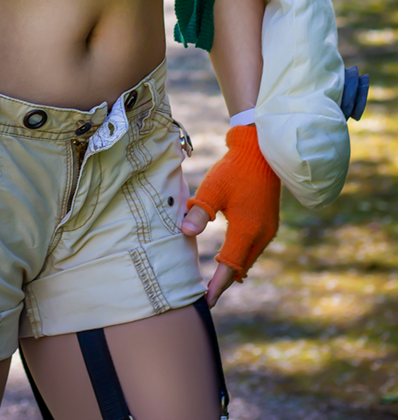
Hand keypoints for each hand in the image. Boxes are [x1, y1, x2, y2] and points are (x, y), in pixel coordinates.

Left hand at [181, 124, 279, 307]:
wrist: (260, 152)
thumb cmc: (234, 169)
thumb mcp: (212, 188)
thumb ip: (200, 211)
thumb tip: (185, 233)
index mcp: (247, 231)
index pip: (230, 268)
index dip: (217, 286)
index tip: (205, 301)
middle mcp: (261, 235)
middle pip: (241, 268)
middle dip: (224, 282)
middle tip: (206, 295)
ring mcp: (268, 230)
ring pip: (248, 258)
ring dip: (234, 269)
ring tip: (217, 281)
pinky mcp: (269, 223)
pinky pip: (254, 248)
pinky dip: (242, 256)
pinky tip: (232, 258)